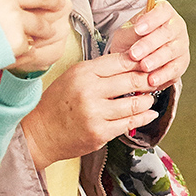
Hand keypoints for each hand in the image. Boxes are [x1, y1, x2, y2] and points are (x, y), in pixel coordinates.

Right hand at [19, 53, 159, 167]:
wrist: (40, 133)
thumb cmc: (58, 103)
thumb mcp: (73, 77)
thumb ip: (100, 70)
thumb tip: (132, 62)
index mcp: (83, 73)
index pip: (120, 61)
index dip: (139, 62)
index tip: (149, 63)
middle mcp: (89, 91)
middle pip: (131, 80)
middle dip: (148, 79)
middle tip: (156, 80)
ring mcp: (95, 113)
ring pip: (135, 103)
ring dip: (147, 100)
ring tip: (150, 98)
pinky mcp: (100, 133)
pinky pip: (130, 123)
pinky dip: (144, 117)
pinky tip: (150, 113)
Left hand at [111, 0, 189, 89]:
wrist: (136, 57)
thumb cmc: (132, 39)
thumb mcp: (126, 33)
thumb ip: (132, 32)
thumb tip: (137, 31)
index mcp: (164, 12)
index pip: (162, 11)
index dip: (151, 20)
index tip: (138, 29)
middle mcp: (176, 26)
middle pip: (167, 32)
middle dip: (149, 44)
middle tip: (134, 54)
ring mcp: (182, 44)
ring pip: (171, 51)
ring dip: (156, 59)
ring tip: (143, 67)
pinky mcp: (182, 62)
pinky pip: (175, 69)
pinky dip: (163, 75)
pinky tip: (152, 80)